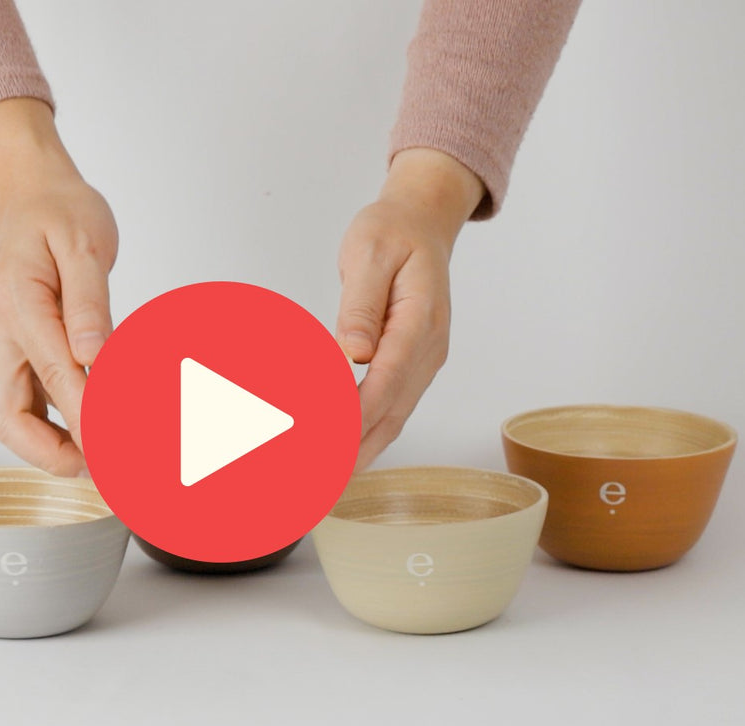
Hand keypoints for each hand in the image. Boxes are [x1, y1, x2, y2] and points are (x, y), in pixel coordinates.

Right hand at [0, 99, 116, 475]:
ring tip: (101, 460)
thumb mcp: (84, 244)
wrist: (33, 192)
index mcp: (16, 302)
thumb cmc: (60, 211)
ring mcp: (2, 343)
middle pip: (5, 415)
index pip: (51, 372)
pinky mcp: (15, 348)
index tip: (117, 446)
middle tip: (101, 470)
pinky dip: (55, 423)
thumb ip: (90, 303)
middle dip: (48, 453)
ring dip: (51, 446)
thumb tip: (96, 357)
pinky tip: (92, 430)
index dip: (84, 416)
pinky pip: (27, 399)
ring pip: (11, 415)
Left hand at [336, 148, 484, 470]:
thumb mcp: (369, 253)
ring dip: (359, 453)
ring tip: (322, 483)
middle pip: (392, 412)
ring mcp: (424, 362)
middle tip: (315, 480)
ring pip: (393, 420)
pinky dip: (367, 437)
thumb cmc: (393, 232)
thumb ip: (361, 305)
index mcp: (420, 321)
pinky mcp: (413, 367)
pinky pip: (391, 411)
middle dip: (353, 449)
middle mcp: (428, 350)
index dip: (355, 415)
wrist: (422, 222)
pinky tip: (342, 459)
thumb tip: (353, 352)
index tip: (325, 441)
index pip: (387, 380)